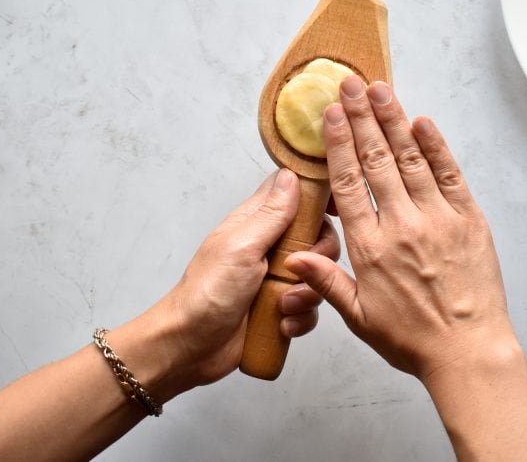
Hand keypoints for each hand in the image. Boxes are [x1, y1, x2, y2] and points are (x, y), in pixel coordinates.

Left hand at [156, 170, 339, 386]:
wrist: (191, 348)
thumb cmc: (205, 294)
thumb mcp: (241, 247)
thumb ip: (271, 214)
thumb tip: (292, 176)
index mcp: (256, 223)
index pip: (294, 192)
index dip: (317, 196)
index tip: (335, 209)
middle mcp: (269, 246)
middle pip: (317, 235)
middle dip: (319, 257)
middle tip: (298, 271)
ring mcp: (276, 277)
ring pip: (318, 274)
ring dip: (307, 293)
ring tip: (283, 305)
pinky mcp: (281, 306)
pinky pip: (310, 306)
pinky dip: (301, 317)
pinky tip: (282, 323)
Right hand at [285, 77, 515, 379]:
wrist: (468, 351)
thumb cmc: (413, 339)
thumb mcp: (359, 316)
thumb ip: (326, 280)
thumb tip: (292, 257)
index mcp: (371, 248)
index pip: (349, 183)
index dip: (339, 144)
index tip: (331, 115)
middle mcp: (403, 226)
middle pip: (377, 160)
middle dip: (362, 117)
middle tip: (351, 85)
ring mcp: (438, 219)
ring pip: (411, 159)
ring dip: (394, 121)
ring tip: (381, 90)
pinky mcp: (469, 220)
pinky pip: (450, 175)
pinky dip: (436, 147)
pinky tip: (422, 123)